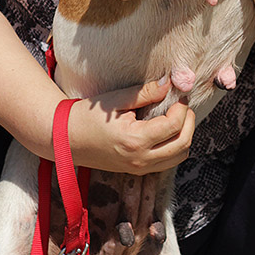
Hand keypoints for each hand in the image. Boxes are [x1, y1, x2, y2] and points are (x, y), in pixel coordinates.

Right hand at [67, 76, 194, 174]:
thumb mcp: (116, 100)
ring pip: (179, 157)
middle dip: (189, 122)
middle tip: (182, 106)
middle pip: (183, 144)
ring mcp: (140, 168)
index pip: (174, 125)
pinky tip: (166, 131)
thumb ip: (145, 93)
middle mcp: (141, 159)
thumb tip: (169, 84)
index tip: (178, 95)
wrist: (66, 140)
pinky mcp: (138, 170)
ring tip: (176, 118)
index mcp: (135, 140)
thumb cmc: (87, 117)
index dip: (181, 108)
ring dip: (184, 136)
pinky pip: (167, 162)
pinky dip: (174, 147)